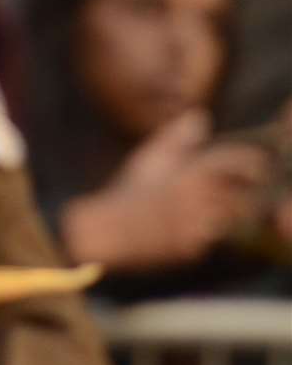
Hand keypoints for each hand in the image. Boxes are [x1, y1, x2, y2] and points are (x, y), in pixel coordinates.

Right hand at [62, 110, 270, 269]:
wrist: (107, 230)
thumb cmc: (128, 190)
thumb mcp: (150, 158)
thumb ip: (178, 137)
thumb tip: (201, 116)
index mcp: (191, 172)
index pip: (236, 162)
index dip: (250, 162)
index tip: (256, 166)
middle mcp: (200, 198)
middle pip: (240, 194)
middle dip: (236, 194)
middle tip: (222, 192)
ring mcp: (198, 225)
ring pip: (228, 218)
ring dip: (220, 215)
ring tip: (197, 211)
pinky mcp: (193, 248)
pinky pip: (210, 239)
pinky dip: (202, 235)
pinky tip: (181, 229)